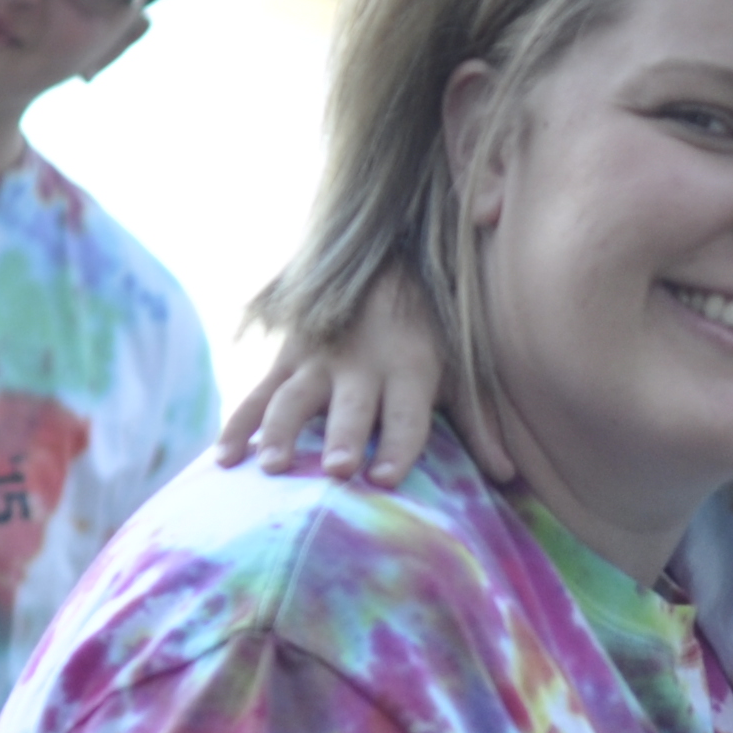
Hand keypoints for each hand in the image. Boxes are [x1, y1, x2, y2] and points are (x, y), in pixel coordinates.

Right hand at [212, 267, 505, 484]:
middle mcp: (362, 366)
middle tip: (338, 469)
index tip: (384, 479)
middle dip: (346, 438)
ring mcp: (317, 360)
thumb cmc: (432, 327)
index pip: (407, 416)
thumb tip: (510, 477)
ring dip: (281, 433)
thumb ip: (481, 422)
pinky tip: (221, 459)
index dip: (399, 447)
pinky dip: (237, 426)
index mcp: (410, 369)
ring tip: (270, 466)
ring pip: (293, 401)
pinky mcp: (285, 358)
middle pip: (352, 410)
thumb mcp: (462, 367)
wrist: (385, 253)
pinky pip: (256, 395)